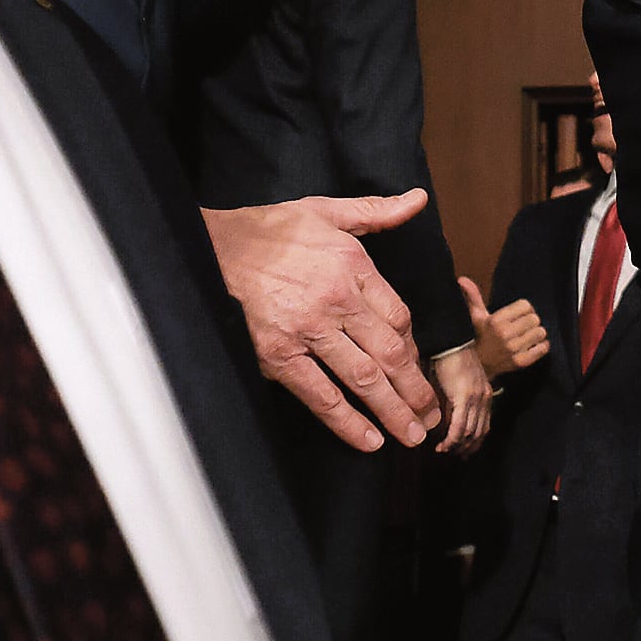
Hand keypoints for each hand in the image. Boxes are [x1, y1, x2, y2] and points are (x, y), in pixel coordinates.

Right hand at [203, 191, 441, 451]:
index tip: (420, 368)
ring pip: (363, 379)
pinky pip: (321, 396)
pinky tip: (369, 440)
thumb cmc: (268, 230)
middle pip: (390, 354)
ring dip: (393, 411)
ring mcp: (307, 332)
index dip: (415, 348)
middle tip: (433, 417)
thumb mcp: (326, 210)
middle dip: (416, 390)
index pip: (399, 317)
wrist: (208, 248)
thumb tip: (418, 200)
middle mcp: (336, 302)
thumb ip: (377, 211)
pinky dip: (347, 422)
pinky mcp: (278, 356)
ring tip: (412, 435)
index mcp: (353, 267)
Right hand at [429, 344, 493, 456]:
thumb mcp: (455, 381)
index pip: (485, 424)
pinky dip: (451, 440)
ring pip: (469, 433)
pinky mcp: (464, 397)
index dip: (476, 441)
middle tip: (455, 456)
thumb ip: (454, 399)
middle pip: (479, 432)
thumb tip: (444, 418)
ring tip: (444, 451)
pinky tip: (442, 446)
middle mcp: (485, 397)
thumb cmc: (449, 356)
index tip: (466, 452)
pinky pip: (459, 427)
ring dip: (456, 446)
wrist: (449, 340)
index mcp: (485, 392)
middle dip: (467, 448)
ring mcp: (476, 398)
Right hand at [464, 278, 548, 377]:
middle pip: (535, 318)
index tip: (520, 314)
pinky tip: (533, 345)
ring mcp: (513, 349)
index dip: (525, 309)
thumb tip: (462, 279)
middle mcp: (504, 334)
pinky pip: (543, 348)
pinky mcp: (521, 362)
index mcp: (495, 321)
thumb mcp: (476, 316)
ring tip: (528, 336)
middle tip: (524, 326)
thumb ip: (472, 296)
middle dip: (531, 321)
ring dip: (537, 334)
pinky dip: (542, 346)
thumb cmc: (480, 337)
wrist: (477, 366)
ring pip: (540, 332)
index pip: (525, 305)